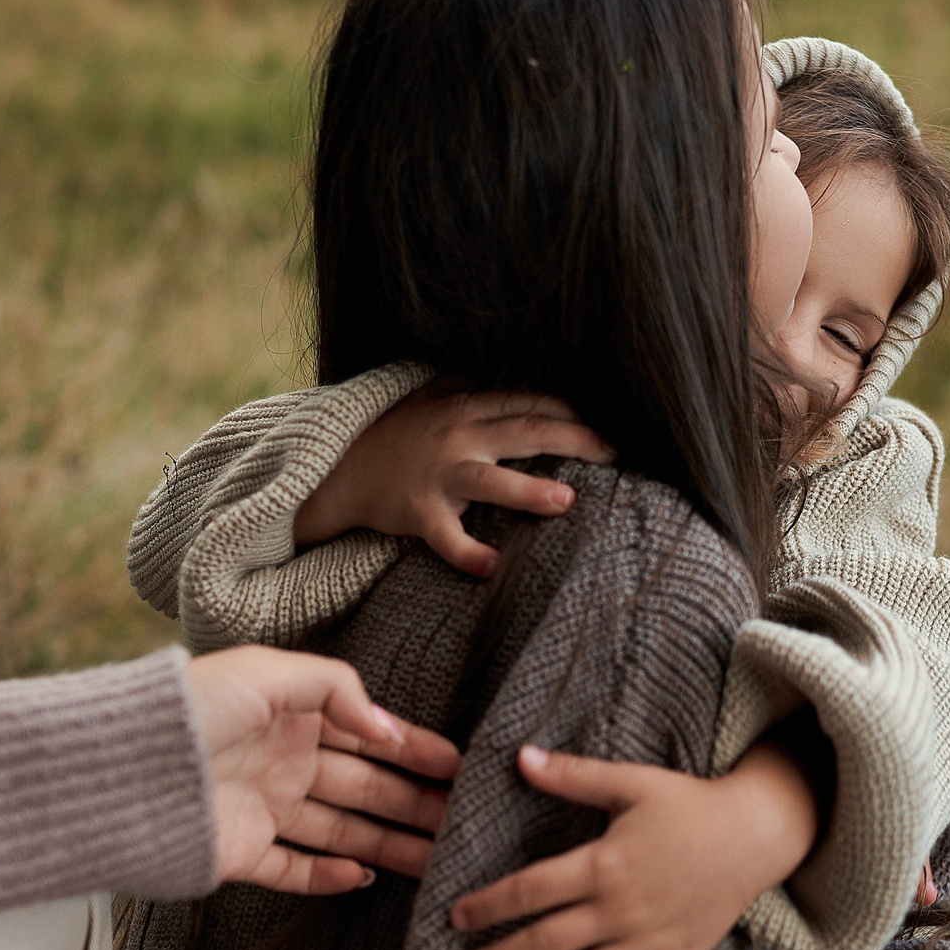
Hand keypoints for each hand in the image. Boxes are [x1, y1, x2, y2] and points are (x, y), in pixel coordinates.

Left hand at [185, 646, 460, 894]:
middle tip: (462, 822)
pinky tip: (363, 878)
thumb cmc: (193, 708)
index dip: (416, 751)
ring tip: (435, 859)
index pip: (370, 736)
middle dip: (416, 804)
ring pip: (342, 832)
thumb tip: (387, 728)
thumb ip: (336, 688)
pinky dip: (328, 877)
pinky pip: (293, 870)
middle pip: (365, 788)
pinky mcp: (242, 853)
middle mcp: (284, 763)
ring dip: (389, 844)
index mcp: (293, 716)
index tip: (459, 769)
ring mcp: (265, 810)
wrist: (124, 768)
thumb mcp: (266, 672)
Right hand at [293, 389, 614, 577]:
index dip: (567, 411)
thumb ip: (466, 389)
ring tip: (566, 500)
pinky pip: (445, 535)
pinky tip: (492, 567)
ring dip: (528, 490)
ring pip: (489, 479)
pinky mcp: (418, 512)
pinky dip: (467, 552)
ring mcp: (437, 475)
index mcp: (465, 409)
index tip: (602, 423)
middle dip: (571, 439)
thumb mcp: (428, 400)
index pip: (526, 402)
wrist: (338, 469)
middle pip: (522, 432)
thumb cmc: (391, 436)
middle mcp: (457, 438)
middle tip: (612, 452)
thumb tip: (503, 383)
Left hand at [445, 742, 817, 949]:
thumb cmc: (689, 804)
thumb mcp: (631, 782)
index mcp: (604, 863)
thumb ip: (573, 776)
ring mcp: (649, 940)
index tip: (455, 918)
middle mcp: (621, 909)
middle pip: (547, 942)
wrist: (757, 834)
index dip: (490, 905)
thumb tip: (519, 756)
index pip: (531, 890)